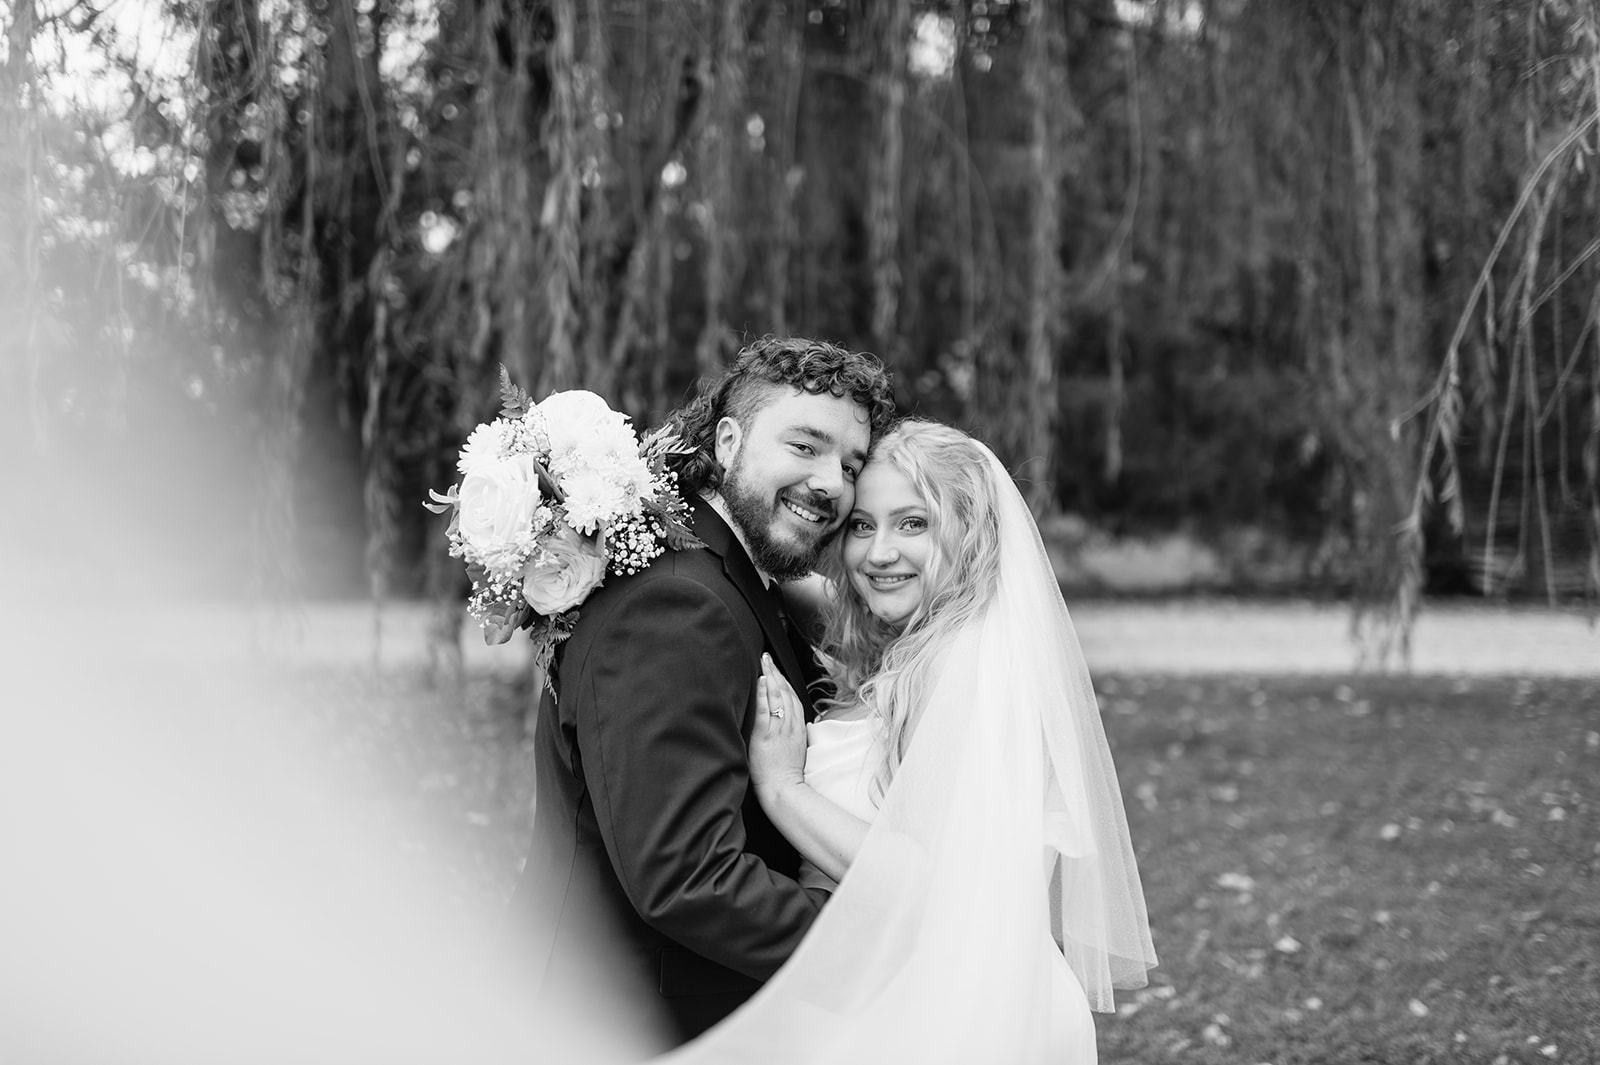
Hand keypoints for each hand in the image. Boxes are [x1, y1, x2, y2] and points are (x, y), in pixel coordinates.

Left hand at [749, 653, 806, 800]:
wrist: (784, 789)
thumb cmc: (787, 774)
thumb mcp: (796, 749)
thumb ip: (793, 733)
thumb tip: (789, 722)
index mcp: (798, 728)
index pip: (793, 697)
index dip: (785, 680)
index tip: (778, 669)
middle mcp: (791, 725)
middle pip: (786, 692)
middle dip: (777, 672)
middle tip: (768, 656)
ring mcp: (779, 729)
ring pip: (778, 696)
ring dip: (770, 676)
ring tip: (764, 661)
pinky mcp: (766, 735)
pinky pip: (766, 710)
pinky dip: (764, 693)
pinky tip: (760, 681)